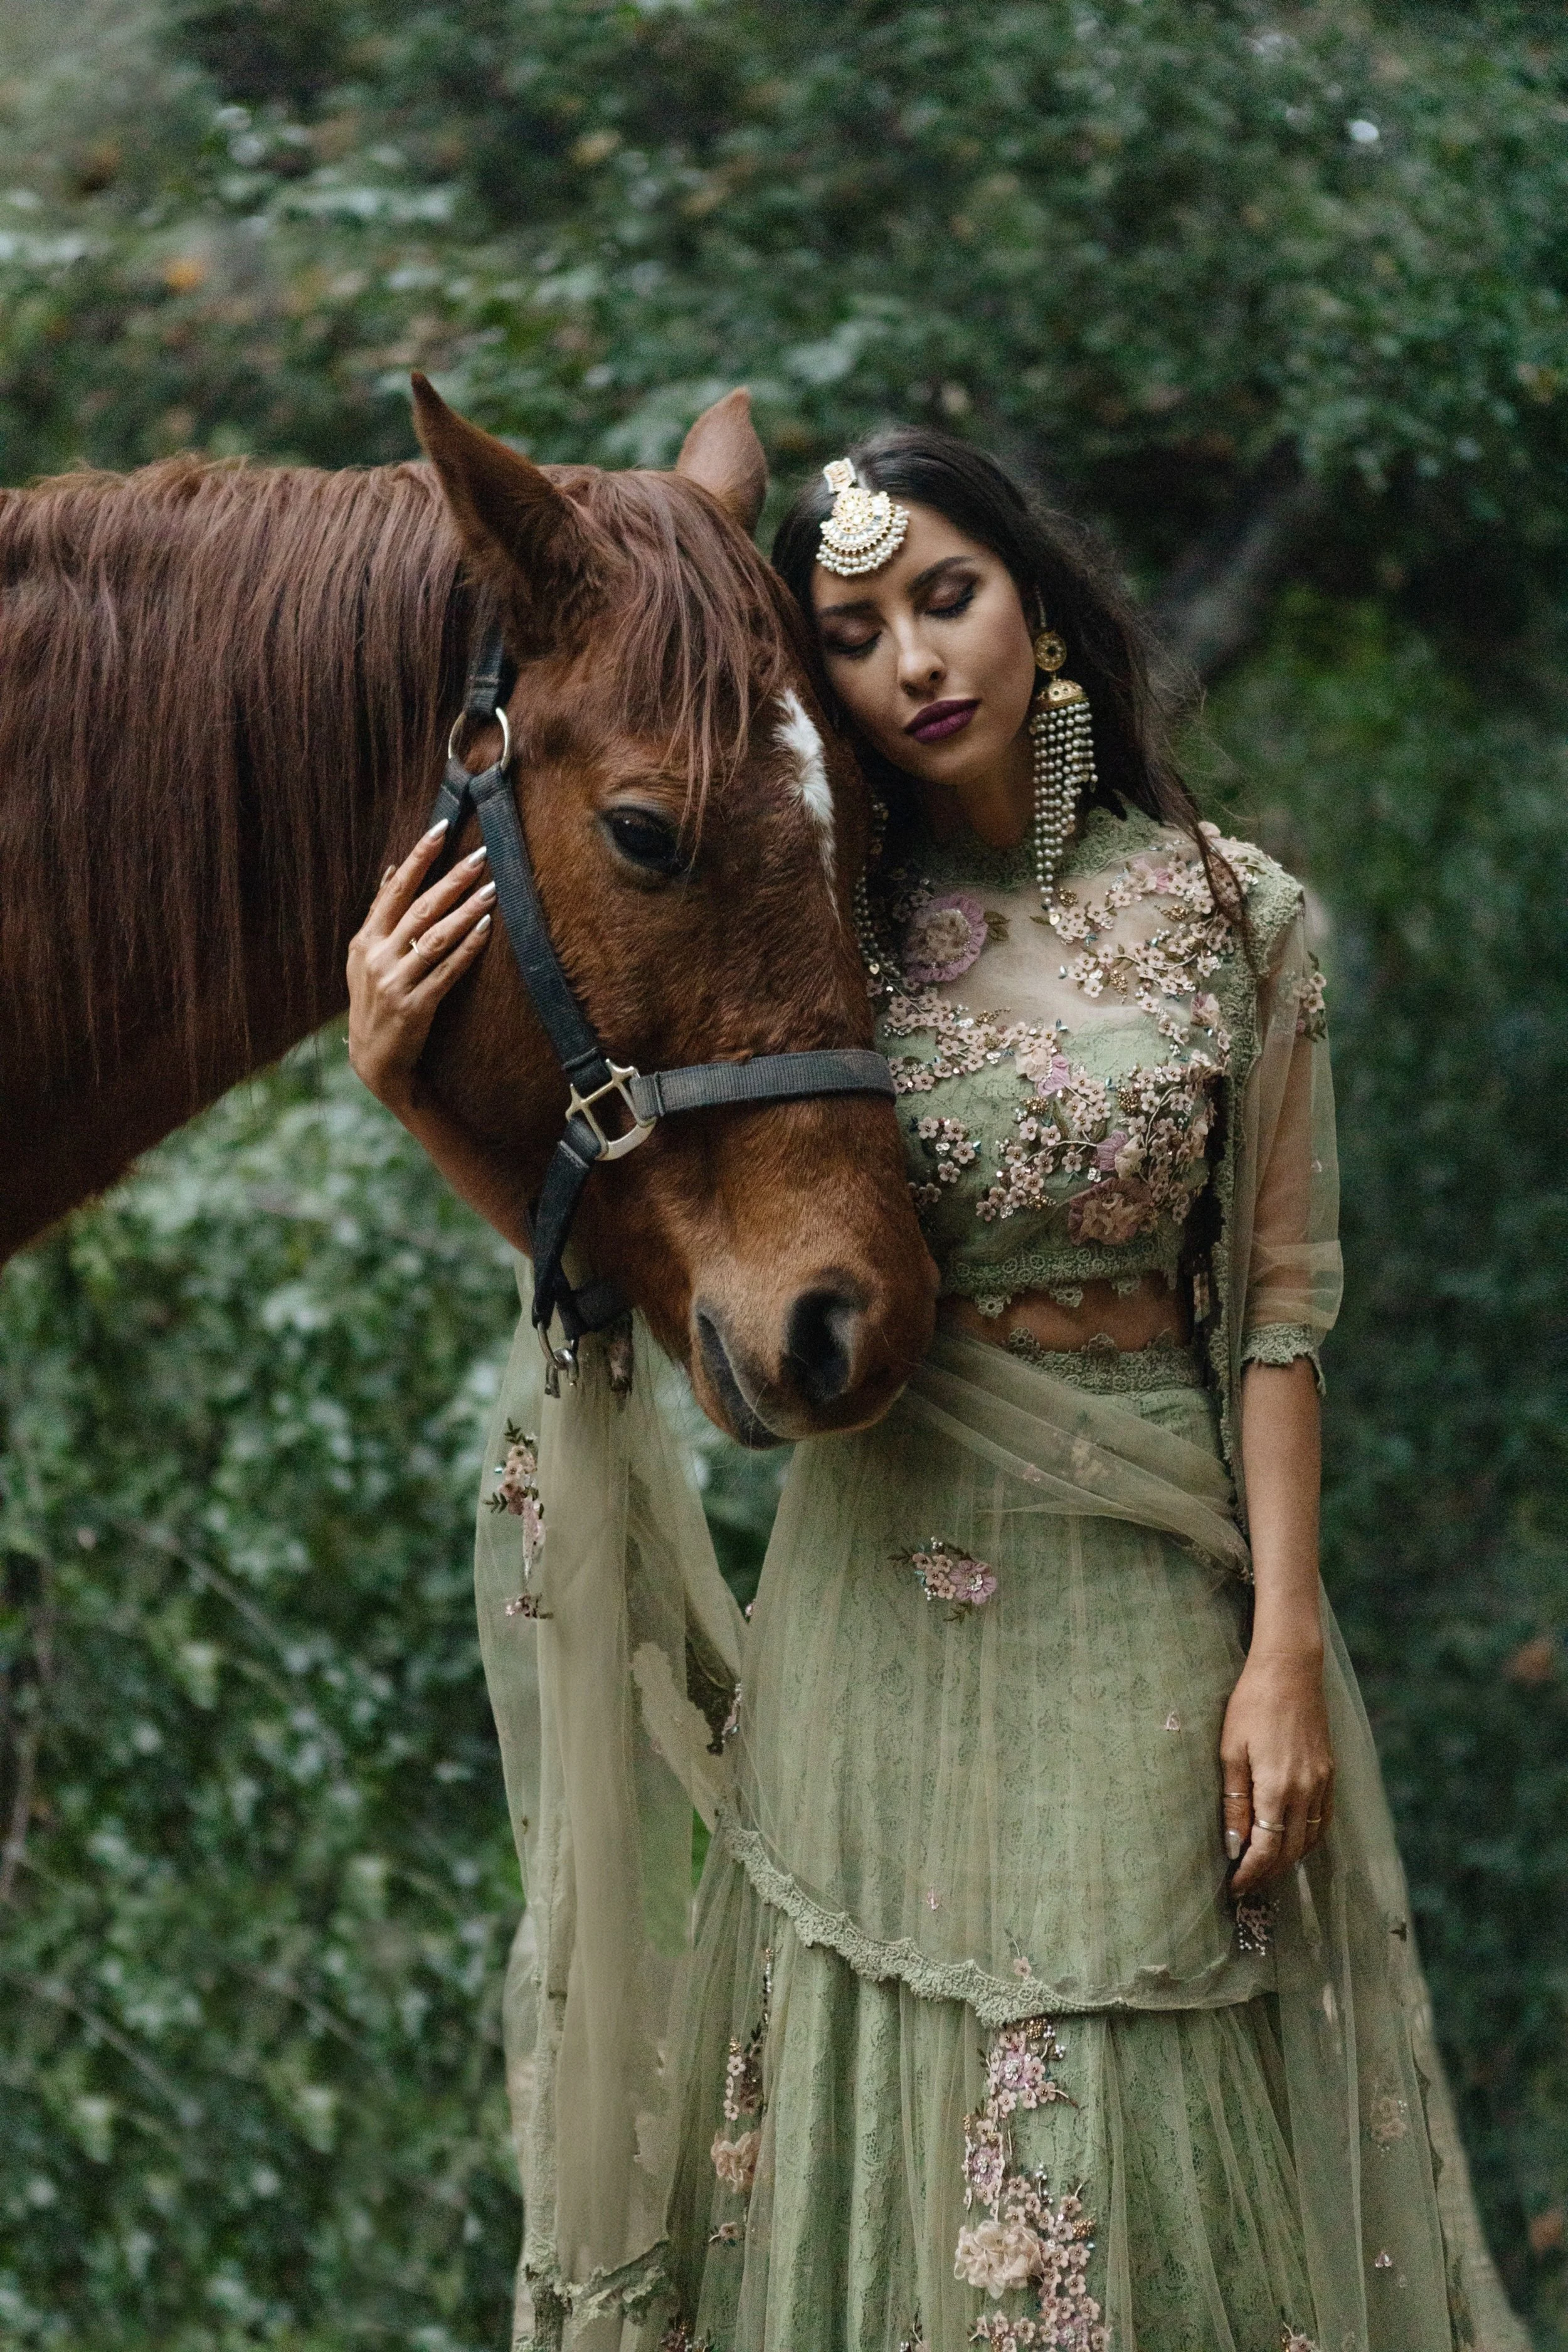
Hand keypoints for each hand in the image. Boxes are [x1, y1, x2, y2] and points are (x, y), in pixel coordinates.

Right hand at [347, 821, 494, 1112]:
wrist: (374, 1061)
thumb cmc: (377, 1003)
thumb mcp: (366, 958)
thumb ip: (380, 916)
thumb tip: (394, 870)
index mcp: (364, 941)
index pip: (394, 890)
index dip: (419, 857)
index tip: (441, 828)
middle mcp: (376, 958)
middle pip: (419, 908)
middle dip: (451, 879)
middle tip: (480, 855)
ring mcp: (395, 983)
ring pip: (435, 937)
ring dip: (466, 910)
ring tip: (492, 888)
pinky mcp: (415, 1007)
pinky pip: (447, 970)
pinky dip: (467, 947)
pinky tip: (487, 928)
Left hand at [1220, 1649, 1334, 1894]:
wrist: (1291, 1669)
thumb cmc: (1251, 1704)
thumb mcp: (1231, 1751)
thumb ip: (1235, 1801)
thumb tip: (1234, 1844)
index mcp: (1277, 1788)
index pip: (1266, 1849)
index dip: (1250, 1874)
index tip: (1234, 1888)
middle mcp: (1306, 1791)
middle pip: (1290, 1851)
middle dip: (1267, 1873)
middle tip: (1245, 1885)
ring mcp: (1322, 1783)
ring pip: (1309, 1840)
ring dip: (1287, 1860)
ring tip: (1263, 1868)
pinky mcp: (1330, 1773)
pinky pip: (1322, 1820)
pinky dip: (1307, 1839)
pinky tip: (1291, 1842)